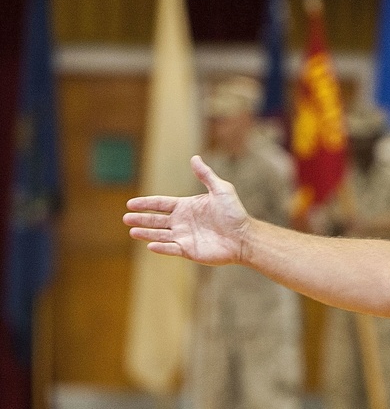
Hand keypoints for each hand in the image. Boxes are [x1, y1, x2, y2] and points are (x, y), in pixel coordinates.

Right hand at [123, 155, 251, 265]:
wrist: (245, 237)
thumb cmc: (235, 213)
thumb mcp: (221, 189)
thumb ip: (206, 175)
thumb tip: (195, 157)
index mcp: (187, 207)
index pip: (161, 204)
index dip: (146, 204)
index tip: (130, 204)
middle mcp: (183, 222)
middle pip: (156, 220)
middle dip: (141, 219)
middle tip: (126, 218)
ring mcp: (185, 237)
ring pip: (160, 235)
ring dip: (146, 233)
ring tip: (132, 231)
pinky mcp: (189, 251)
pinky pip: (171, 249)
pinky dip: (161, 247)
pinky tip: (150, 245)